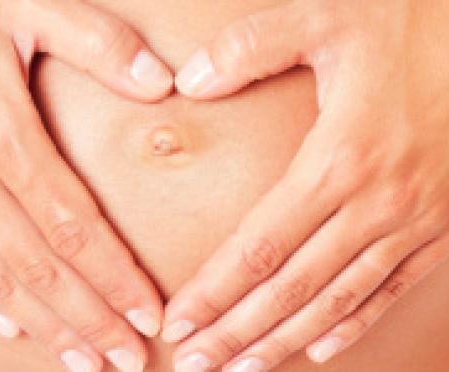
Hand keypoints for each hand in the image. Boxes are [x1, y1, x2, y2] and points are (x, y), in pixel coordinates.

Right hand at [0, 1, 172, 370]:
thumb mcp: (25, 4)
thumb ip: (98, 43)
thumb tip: (161, 82)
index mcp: (3, 134)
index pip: (77, 229)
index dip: (117, 278)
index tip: (149, 315)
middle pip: (43, 269)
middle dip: (89, 321)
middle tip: (126, 360)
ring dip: (44, 326)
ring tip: (83, 361)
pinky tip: (9, 327)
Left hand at [163, 0, 448, 369]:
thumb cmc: (406, 24)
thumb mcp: (324, 18)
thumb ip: (250, 46)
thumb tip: (190, 82)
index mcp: (339, 158)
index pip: (258, 247)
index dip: (214, 291)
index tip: (179, 323)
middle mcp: (375, 202)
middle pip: (290, 287)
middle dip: (237, 331)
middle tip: (196, 364)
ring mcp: (412, 220)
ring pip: (336, 299)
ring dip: (285, 339)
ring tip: (243, 368)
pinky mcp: (438, 224)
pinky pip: (390, 288)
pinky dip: (353, 322)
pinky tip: (321, 346)